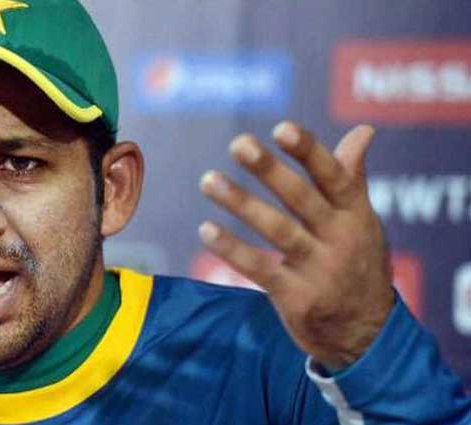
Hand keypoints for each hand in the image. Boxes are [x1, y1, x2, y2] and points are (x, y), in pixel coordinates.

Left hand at [198, 121, 394, 368]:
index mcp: (356, 215)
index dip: (309, 152)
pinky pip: (260, 268)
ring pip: (277, 231)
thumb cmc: (359, 264)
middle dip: (270, 170)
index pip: (334, 176)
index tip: (282, 128)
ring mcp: (320, 270)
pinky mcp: (297, 298)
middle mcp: (341, 240)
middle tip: (238, 144)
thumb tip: (364, 130)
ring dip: (241, 204)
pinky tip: (206, 230)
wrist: (365, 334)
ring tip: (208, 180)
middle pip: (302, 199)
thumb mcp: (364, 222)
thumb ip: (352, 177)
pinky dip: (232, 249)